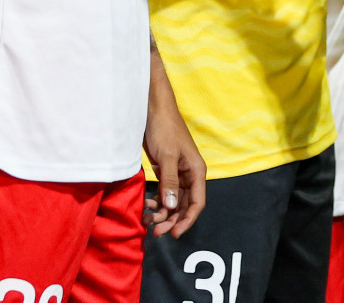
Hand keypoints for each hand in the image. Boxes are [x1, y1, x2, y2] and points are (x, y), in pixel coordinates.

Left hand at [144, 71, 206, 238]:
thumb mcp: (166, 156)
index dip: (187, 220)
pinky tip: (146, 206)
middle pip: (183, 205)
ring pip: (172, 201)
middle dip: (171, 219)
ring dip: (162, 213)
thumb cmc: (164, 129)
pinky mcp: (165, 171)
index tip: (174, 234)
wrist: (152, 110)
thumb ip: (170, 181)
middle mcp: (189, 175)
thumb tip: (170, 207)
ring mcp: (177, 173)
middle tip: (155, 232)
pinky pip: (164, 192)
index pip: (197, 202)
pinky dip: (156, 201)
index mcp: (196, 171)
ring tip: (147, 220)